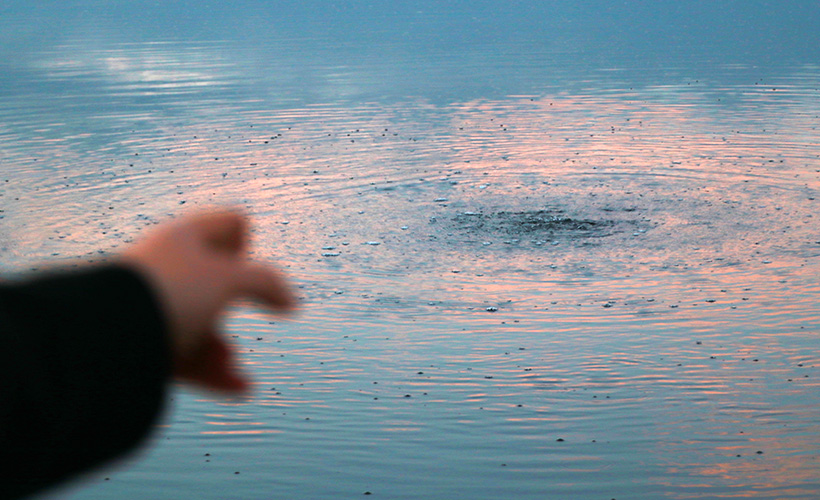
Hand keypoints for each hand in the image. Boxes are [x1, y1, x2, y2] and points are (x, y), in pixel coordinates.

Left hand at [121, 209, 293, 392]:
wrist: (107, 335)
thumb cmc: (172, 291)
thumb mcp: (230, 279)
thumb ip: (267, 283)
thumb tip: (292, 301)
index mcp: (185, 238)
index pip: (230, 226)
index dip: (248, 243)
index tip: (246, 264)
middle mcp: (168, 269)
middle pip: (216, 281)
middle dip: (238, 303)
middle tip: (247, 313)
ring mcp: (154, 307)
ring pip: (202, 324)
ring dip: (224, 347)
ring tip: (237, 370)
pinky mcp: (144, 345)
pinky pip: (186, 356)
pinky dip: (213, 371)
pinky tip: (239, 387)